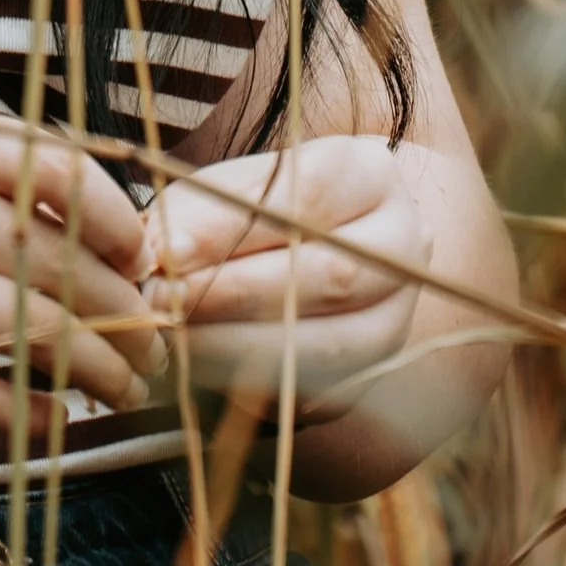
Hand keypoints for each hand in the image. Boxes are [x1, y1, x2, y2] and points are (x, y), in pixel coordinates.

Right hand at [0, 110, 160, 445]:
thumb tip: (114, 247)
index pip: (51, 166)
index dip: (116, 218)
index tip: (145, 260)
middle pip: (50, 256)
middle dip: (121, 309)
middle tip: (152, 344)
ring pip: (27, 327)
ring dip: (95, 367)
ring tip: (123, 387)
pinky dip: (31, 415)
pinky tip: (56, 423)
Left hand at [139, 135, 429, 416]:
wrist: (316, 249)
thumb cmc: (259, 208)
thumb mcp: (227, 190)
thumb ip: (200, 214)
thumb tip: (162, 255)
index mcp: (370, 175)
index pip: (306, 195)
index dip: (235, 226)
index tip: (168, 251)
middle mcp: (403, 243)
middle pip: (330, 274)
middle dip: (235, 293)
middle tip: (165, 302)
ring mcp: (398, 313)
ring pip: (332, 344)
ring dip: (241, 346)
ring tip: (176, 339)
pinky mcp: (375, 372)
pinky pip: (321, 390)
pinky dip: (254, 383)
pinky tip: (201, 367)